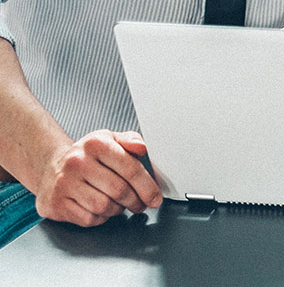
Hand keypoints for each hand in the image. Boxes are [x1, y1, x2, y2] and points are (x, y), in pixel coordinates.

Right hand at [35, 130, 161, 226]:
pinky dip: (100, 218)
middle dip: (135, 201)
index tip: (156, 198)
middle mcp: (77, 162)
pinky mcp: (56, 204)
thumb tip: (142, 147)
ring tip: (119, 203)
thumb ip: (130, 140)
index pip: (130, 168)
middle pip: (119, 190)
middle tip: (140, 204)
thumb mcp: (109, 140)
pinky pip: (89, 219)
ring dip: (118, 209)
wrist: (50, 167)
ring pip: (104, 206)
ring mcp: (64, 184)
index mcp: (95, 144)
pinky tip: (100, 209)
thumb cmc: (87, 156)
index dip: (147, 187)